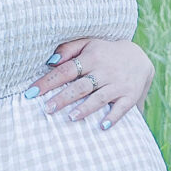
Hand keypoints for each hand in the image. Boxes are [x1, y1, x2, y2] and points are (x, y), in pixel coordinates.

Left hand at [30, 38, 152, 129]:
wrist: (139, 57)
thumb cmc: (106, 52)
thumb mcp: (89, 44)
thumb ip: (68, 49)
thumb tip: (49, 61)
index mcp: (91, 58)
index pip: (65, 70)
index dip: (48, 81)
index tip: (31, 93)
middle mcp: (104, 71)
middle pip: (80, 86)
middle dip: (63, 98)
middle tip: (47, 109)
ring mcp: (117, 84)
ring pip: (99, 97)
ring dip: (86, 108)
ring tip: (71, 117)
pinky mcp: (130, 95)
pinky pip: (122, 108)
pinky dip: (113, 117)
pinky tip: (103, 126)